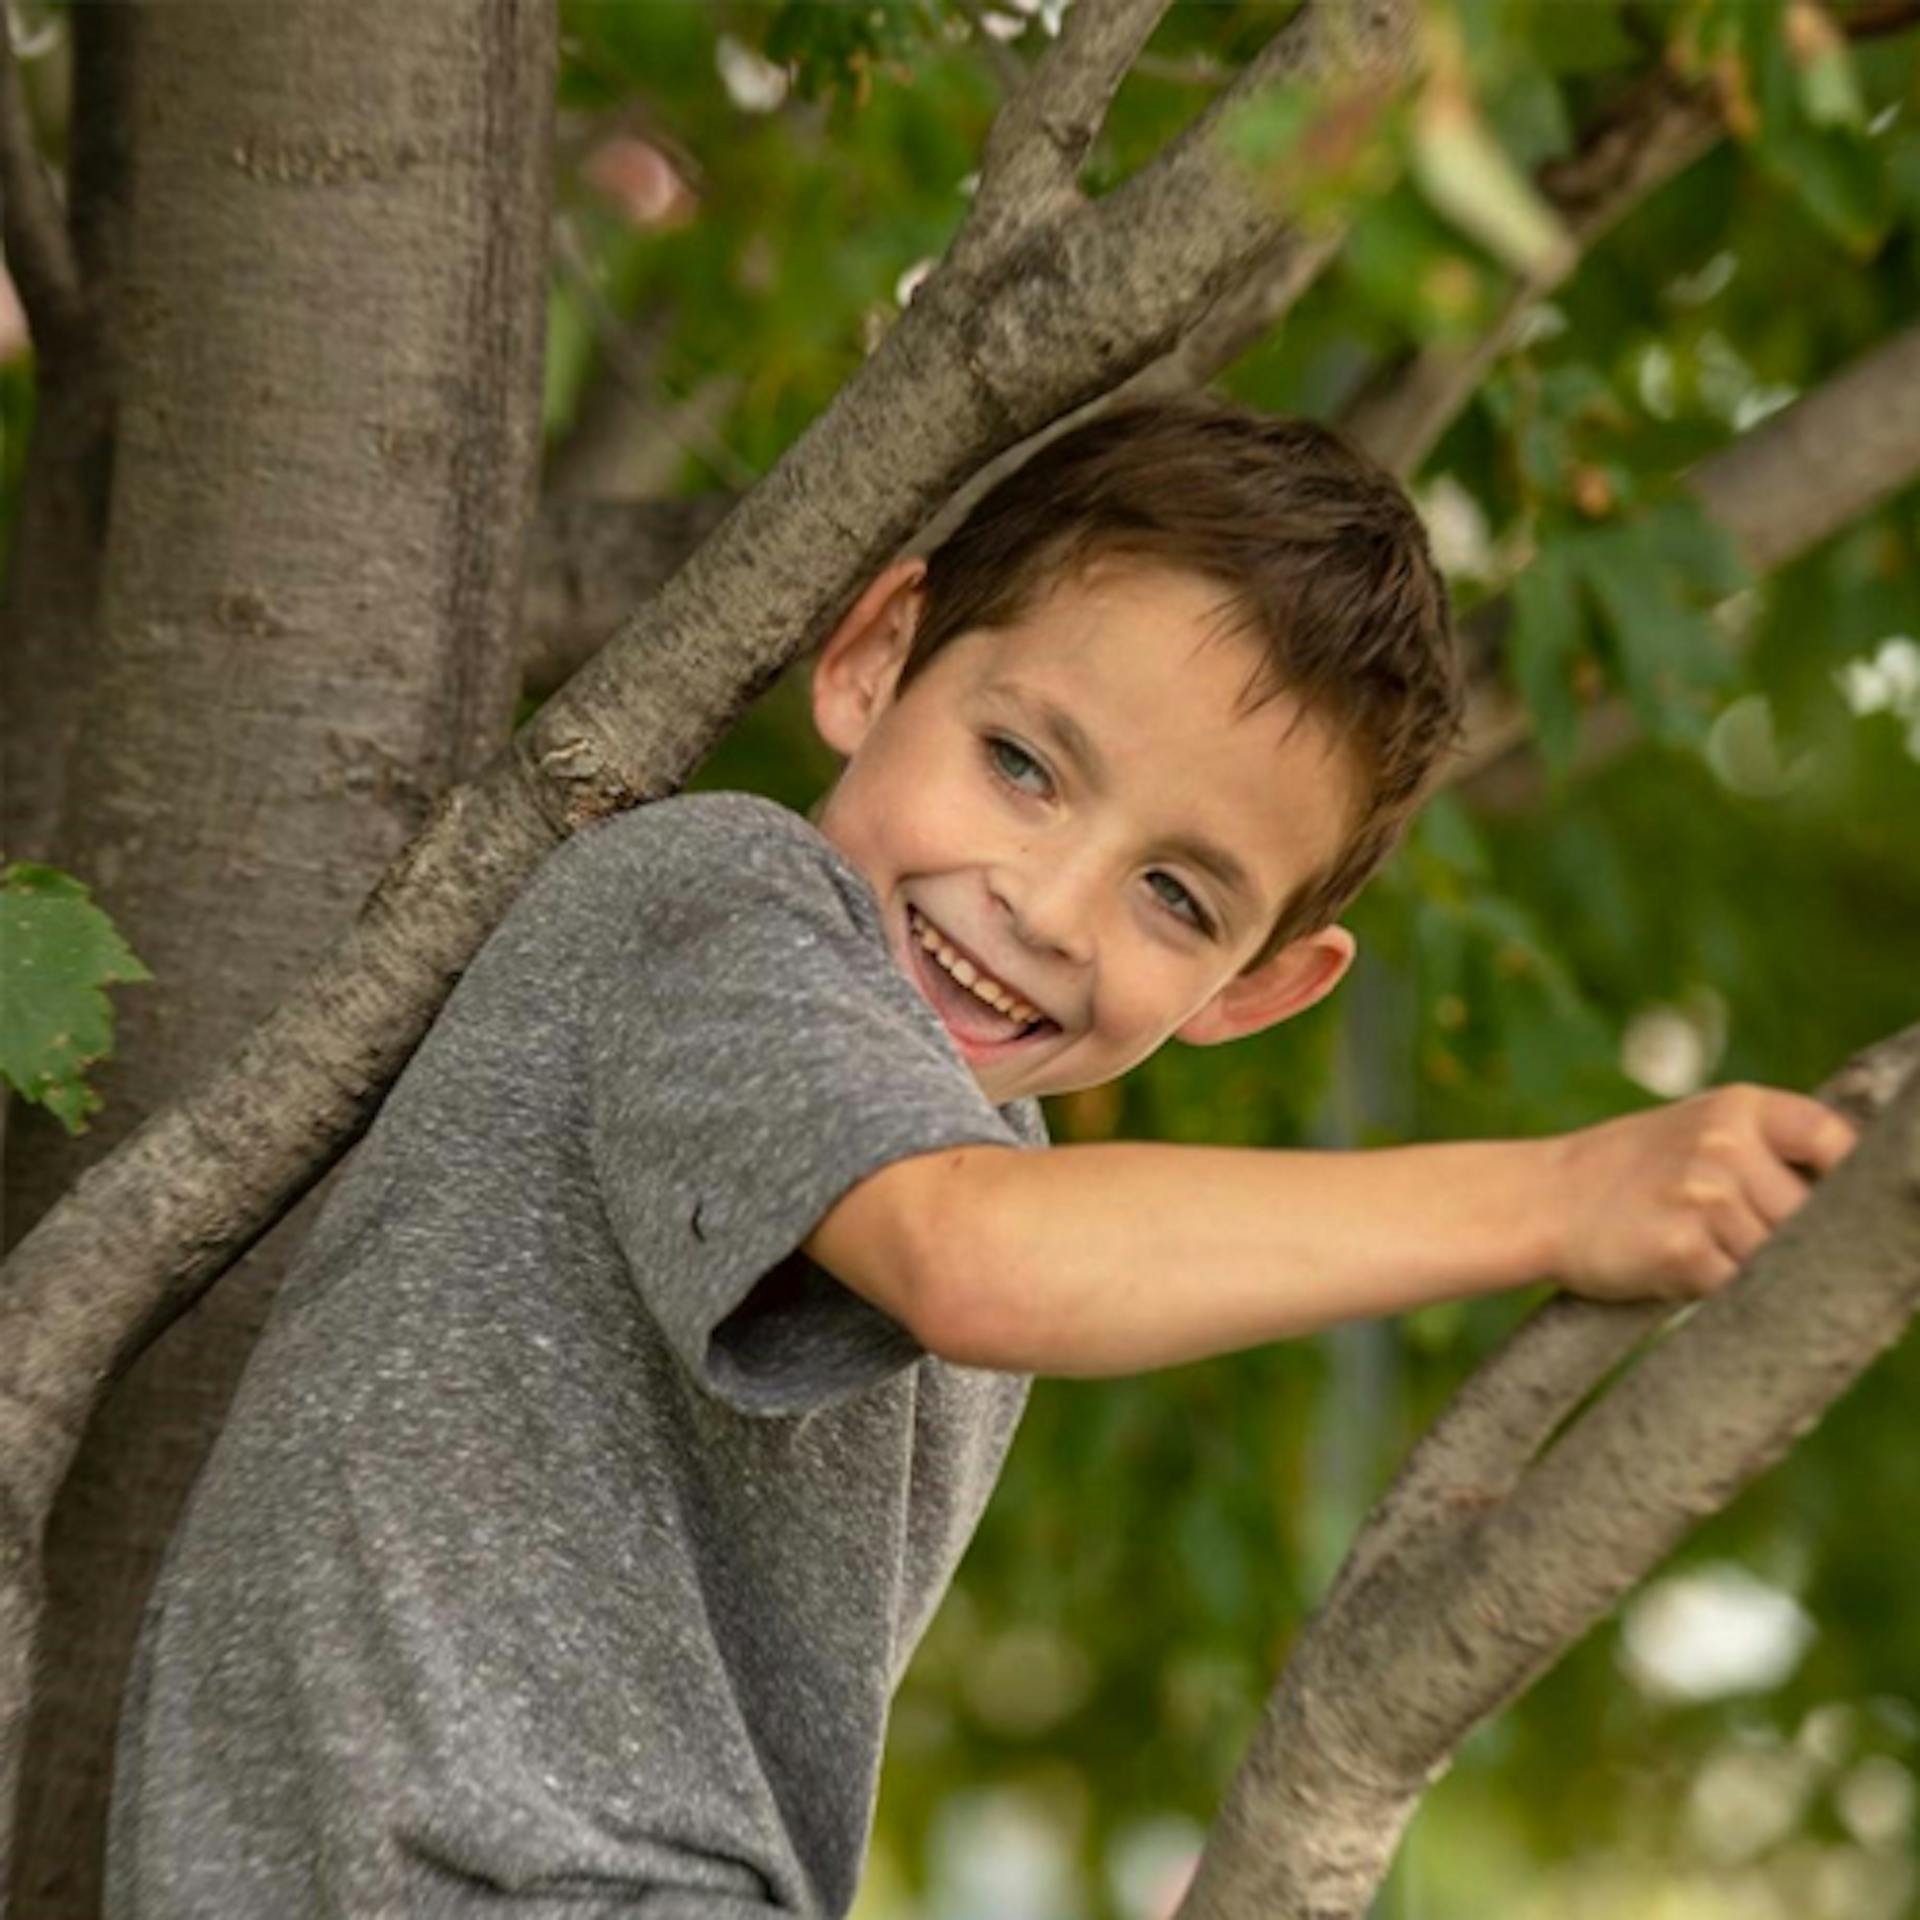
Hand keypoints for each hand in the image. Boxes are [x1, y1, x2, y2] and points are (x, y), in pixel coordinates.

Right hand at [1549, 1084, 1858, 1302]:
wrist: (1540, 1200)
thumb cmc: (1629, 1172)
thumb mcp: (1700, 1132)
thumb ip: (1769, 1151)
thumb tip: (1852, 1204)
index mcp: (1738, 1107)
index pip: (1832, 1140)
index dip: (1845, 1179)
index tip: (1837, 1208)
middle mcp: (1726, 1145)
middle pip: (1809, 1215)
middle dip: (1783, 1238)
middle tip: (1734, 1237)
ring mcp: (1706, 1197)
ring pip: (1776, 1257)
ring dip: (1748, 1268)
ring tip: (1698, 1248)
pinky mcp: (1685, 1251)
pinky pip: (1738, 1289)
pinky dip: (1717, 1291)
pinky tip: (1678, 1267)